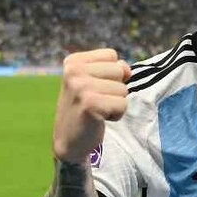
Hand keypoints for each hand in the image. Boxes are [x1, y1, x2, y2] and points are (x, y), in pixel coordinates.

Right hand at [52, 49, 131, 163]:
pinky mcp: (90, 104)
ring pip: (123, 89)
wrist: (70, 140)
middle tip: (96, 101)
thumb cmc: (84, 108)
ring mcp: (81, 87)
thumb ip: (112, 69)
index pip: (111, 55)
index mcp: (73, 61)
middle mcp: (74, 71)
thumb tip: (127, 69)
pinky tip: (99, 118)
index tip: (94, 88)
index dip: (110, 74)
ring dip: (116, 103)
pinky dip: (116, 114)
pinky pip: (123, 104)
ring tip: (97, 110)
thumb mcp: (93, 82)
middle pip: (119, 70)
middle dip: (115, 89)